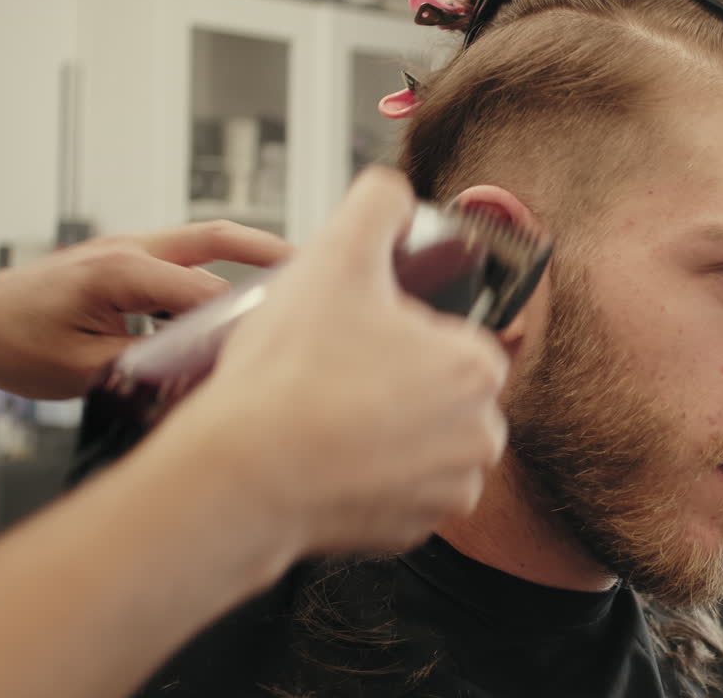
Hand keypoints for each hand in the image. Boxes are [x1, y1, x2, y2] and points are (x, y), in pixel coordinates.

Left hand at [0, 222, 290, 398]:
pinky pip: (180, 262)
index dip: (243, 322)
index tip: (272, 343)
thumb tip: (201, 376)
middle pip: (218, 237)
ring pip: (202, 244)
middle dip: (270, 250)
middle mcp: (128, 250)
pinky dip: (212, 274)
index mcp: (121, 270)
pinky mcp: (120, 262)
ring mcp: (124, 251)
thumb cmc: (9, 341)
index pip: (206, 293)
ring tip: (287, 283)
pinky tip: (227, 306)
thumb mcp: (85, 369)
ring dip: (244, 257)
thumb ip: (152, 368)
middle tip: (317, 265)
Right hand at [156, 168, 508, 555]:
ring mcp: (450, 489)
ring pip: (421, 440)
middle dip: (395, 380)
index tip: (355, 339)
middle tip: (334, 376)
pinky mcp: (414, 530)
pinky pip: (398, 490)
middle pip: (438, 390)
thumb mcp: (334, 257)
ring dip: (385, 428)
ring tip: (327, 415)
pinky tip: (328, 457)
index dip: (399, 332)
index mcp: (477, 369)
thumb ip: (375, 205)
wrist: (241, 474)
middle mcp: (481, 435)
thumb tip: (393, 194)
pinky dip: (369, 476)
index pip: (451, 337)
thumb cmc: (288, 375)